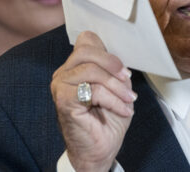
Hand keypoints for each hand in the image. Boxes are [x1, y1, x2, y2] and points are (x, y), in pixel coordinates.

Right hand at [51, 31, 136, 171]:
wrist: (100, 150)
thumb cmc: (106, 120)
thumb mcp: (117, 88)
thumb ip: (114, 70)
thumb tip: (119, 60)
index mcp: (75, 67)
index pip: (86, 41)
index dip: (106, 50)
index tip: (122, 69)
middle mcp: (64, 73)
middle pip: (87, 50)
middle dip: (113, 64)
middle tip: (127, 79)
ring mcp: (61, 86)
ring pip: (91, 70)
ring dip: (116, 86)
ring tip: (128, 99)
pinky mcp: (64, 101)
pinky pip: (93, 90)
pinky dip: (113, 99)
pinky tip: (123, 110)